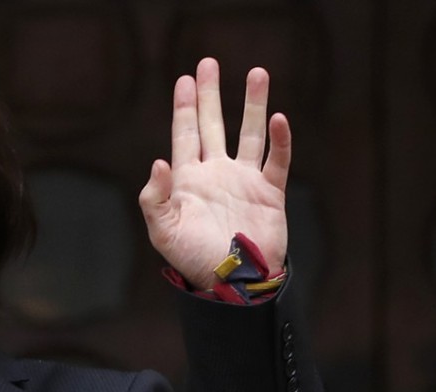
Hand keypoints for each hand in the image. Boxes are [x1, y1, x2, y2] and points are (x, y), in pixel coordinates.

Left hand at [139, 58, 289, 290]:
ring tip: (257, 73)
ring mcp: (244, 181)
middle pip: (212, 125)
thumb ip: (155, 198)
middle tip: (209, 63)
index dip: (184, 107)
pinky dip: (280, 140)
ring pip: (249, 134)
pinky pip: (277, 160)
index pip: (184, 135)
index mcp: (188, 181)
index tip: (185, 80)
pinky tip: (279, 118)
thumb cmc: (194, 260)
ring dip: (253, 105)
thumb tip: (158, 162)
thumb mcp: (164, 231)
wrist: (233, 283)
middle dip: (210, 95)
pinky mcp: (269, 193)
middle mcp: (216, 174)